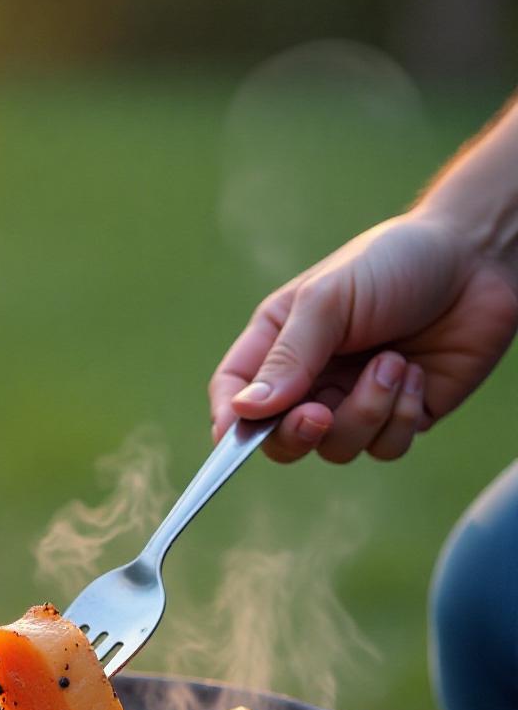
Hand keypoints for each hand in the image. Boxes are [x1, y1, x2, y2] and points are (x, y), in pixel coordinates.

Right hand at [208, 208, 517, 462]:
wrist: (477, 261)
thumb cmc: (395, 264)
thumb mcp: (330, 299)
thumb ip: (288, 356)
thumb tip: (244, 412)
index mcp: (280, 339)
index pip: (234, 392)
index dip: (230, 421)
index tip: (237, 435)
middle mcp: (314, 376)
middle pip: (280, 438)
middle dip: (298, 434)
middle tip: (319, 414)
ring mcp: (357, 400)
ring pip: (337, 448)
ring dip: (367, 411)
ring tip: (395, 361)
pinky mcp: (401, 416)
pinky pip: (385, 448)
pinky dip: (401, 416)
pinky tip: (418, 374)